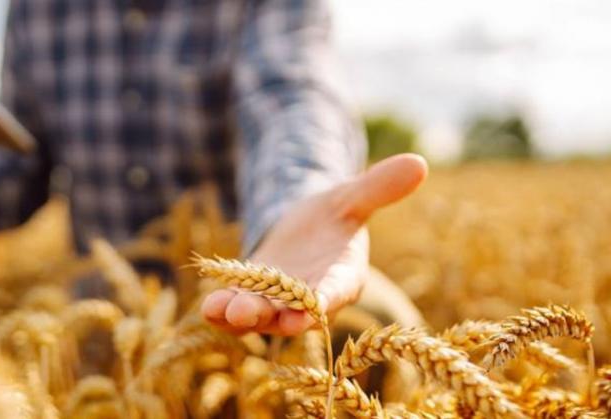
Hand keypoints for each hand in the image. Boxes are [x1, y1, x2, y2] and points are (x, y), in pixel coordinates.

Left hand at [201, 154, 427, 335]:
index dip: (324, 298)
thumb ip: (379, 187)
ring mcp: (279, 305)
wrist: (302, 232)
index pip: (336, 290)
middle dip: (271, 315)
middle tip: (247, 314)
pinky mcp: (253, 300)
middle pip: (292, 313)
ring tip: (219, 310)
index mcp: (343, 276)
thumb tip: (420, 161)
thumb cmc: (334, 217)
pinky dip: (223, 311)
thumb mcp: (352, 197)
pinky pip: (238, 310)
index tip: (311, 308)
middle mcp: (311, 299)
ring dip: (241, 315)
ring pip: (261, 316)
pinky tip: (207, 307)